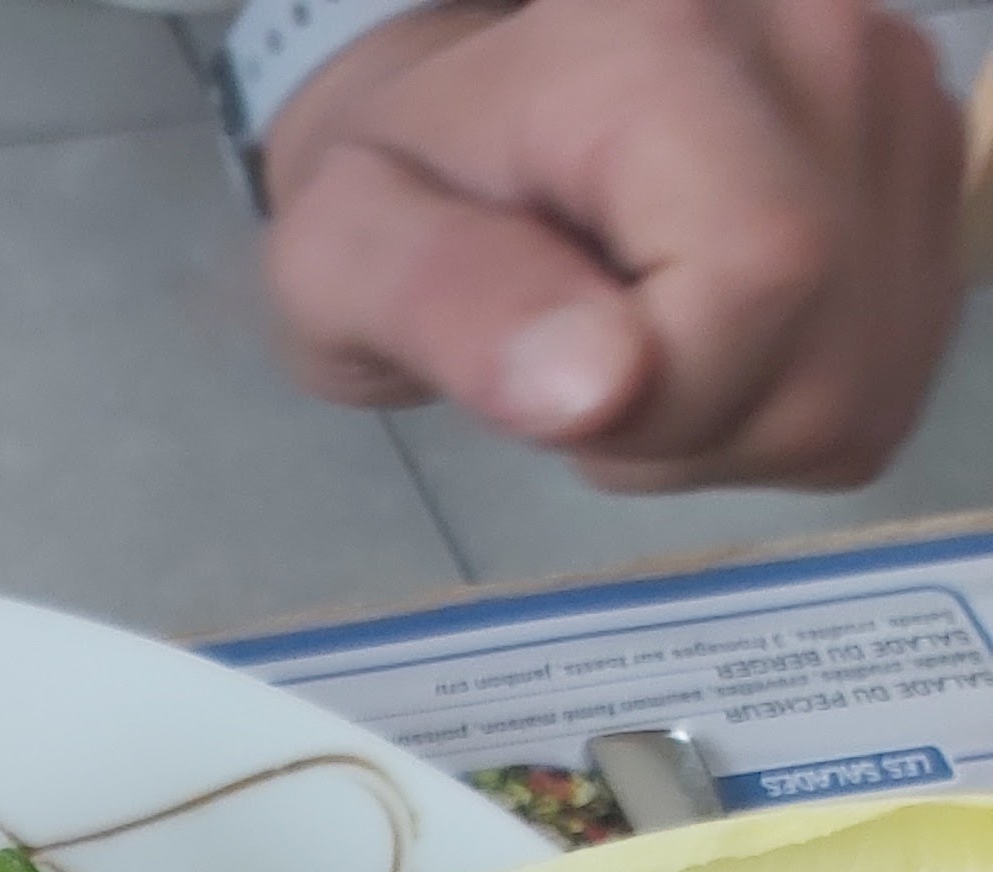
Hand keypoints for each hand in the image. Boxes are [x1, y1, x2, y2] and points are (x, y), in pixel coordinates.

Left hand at [259, 0, 965, 490]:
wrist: (475, 132)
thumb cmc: (403, 190)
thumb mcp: (348, 254)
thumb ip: (449, 304)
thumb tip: (598, 387)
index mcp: (664, 37)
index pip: (760, 280)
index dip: (654, 399)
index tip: (545, 374)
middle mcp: (819, 43)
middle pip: (818, 356)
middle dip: (674, 427)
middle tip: (571, 359)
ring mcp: (895, 108)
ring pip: (851, 392)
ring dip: (719, 429)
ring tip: (631, 341)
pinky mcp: (929, 185)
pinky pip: (874, 391)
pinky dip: (772, 412)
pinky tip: (700, 342)